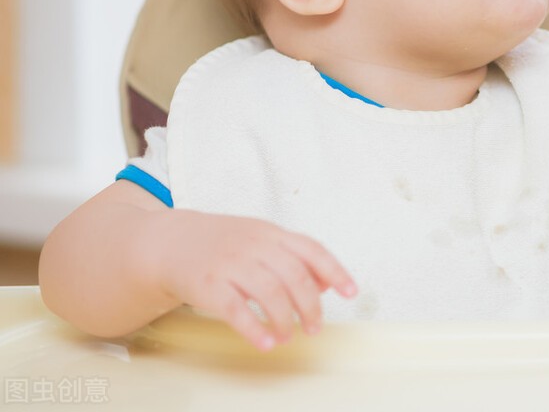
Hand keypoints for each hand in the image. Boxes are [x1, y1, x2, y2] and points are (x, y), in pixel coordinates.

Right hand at [149, 210, 356, 350]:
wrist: (171, 242)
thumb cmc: (223, 244)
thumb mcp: (262, 240)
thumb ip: (295, 257)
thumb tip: (329, 282)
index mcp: (271, 233)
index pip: (312, 249)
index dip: (335, 271)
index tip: (350, 292)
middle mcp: (254, 246)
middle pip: (295, 276)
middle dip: (310, 306)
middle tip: (314, 327)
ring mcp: (230, 264)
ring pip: (269, 293)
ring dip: (285, 320)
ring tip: (289, 336)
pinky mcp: (207, 285)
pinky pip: (236, 309)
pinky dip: (254, 328)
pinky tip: (265, 342)